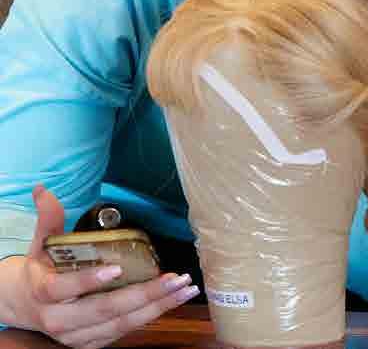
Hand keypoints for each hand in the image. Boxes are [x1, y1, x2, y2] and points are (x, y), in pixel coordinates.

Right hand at [6, 186, 198, 348]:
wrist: (25, 307)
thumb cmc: (40, 271)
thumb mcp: (40, 245)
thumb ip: (48, 219)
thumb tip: (44, 190)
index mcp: (44, 292)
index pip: (63, 289)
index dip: (88, 281)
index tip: (115, 269)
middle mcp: (60, 319)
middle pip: (103, 310)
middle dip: (144, 294)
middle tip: (176, 278)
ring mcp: (77, 335)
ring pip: (121, 323)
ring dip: (158, 306)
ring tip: (185, 288)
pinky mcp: (92, 343)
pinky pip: (126, 330)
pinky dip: (152, 315)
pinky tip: (173, 300)